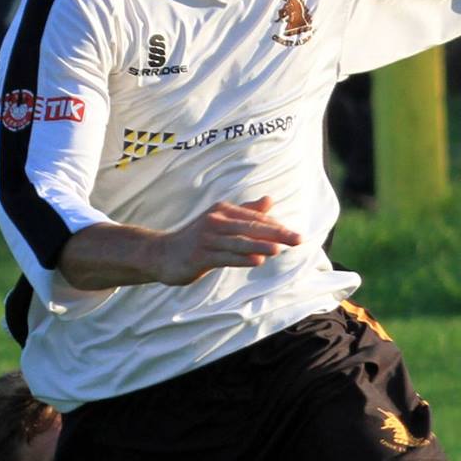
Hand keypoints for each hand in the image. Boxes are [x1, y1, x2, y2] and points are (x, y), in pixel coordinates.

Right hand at [154, 197, 302, 284]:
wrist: (162, 254)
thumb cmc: (196, 239)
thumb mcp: (221, 222)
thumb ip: (246, 212)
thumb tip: (270, 200)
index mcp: (223, 211)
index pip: (255, 218)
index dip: (277, 226)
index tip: (297, 235)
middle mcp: (216, 221)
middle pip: (251, 227)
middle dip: (276, 233)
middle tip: (298, 239)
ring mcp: (207, 238)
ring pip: (238, 242)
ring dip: (259, 245)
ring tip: (279, 249)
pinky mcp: (199, 256)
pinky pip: (224, 257)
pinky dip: (241, 258)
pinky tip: (256, 260)